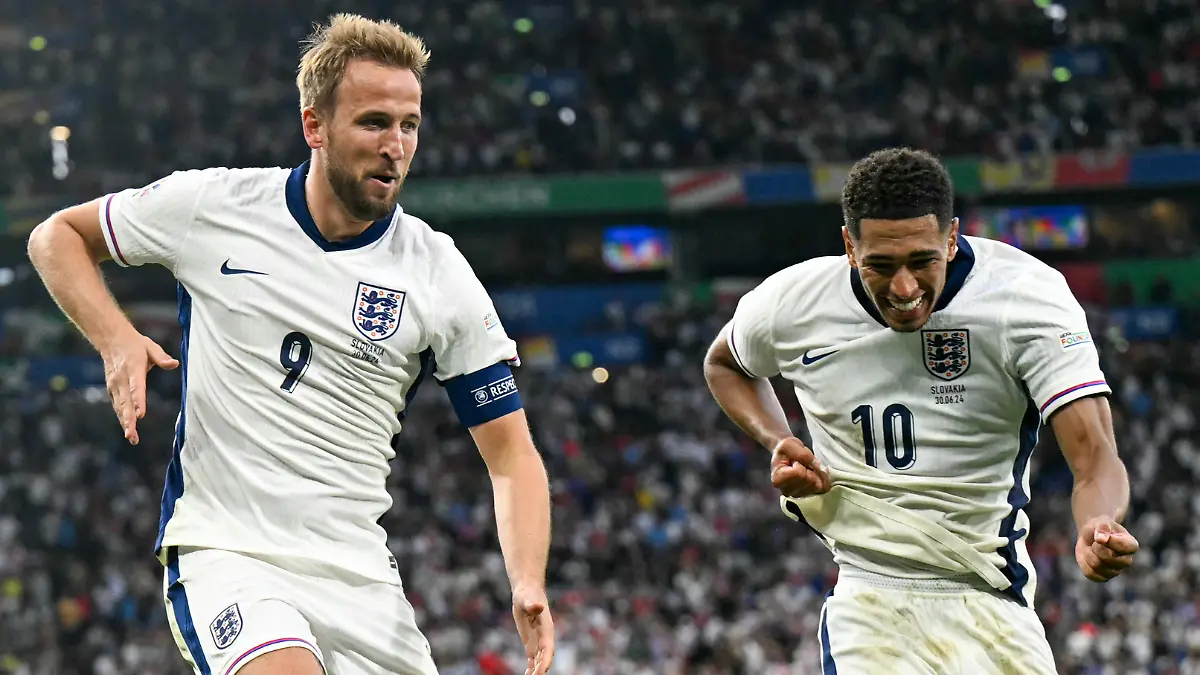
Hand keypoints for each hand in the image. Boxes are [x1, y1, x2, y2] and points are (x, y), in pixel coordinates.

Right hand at [101, 330, 178, 444]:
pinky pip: (117, 405)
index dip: (138, 401)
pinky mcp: (112, 388)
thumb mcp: (150, 347)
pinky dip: (121, 417)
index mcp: (133, 368)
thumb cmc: (136, 345)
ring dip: (125, 422)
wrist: (112, 340)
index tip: (141, 415)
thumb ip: (162, 357)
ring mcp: (115, 385)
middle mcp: (122, 379)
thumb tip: (174, 364)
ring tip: (131, 438)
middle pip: (125, 402)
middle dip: (129, 420)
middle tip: (132, 435)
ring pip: (120, 406)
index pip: (136, 387)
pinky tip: (127, 429)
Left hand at [512, 586, 554, 674]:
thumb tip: (538, 606)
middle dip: (541, 669)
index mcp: (547, 627)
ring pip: (539, 659)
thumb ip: (533, 604)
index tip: (541, 672)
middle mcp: (545, 636)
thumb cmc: (527, 594)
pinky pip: (533, 658)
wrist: (527, 592)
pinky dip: (531, 667)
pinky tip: (527, 674)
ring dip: (536, 670)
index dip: (546, 660)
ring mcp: (538, 640)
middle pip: (545, 656)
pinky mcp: (531, 642)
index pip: (548, 648)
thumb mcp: (528, 599)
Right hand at [771, 437, 831, 497]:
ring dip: (815, 473)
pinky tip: (816, 471)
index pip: (799, 473)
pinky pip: (824, 488)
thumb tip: (816, 464)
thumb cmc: (785, 450)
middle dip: (810, 468)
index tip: (794, 460)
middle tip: (802, 463)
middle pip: (809, 481)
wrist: (786, 454)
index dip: (801, 463)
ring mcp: (798, 494)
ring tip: (806, 468)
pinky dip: (823, 479)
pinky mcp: (808, 494)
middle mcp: (786, 491)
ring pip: (817, 485)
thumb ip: (801, 454)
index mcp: (778, 479)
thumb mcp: (789, 444)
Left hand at [1076, 517, 1137, 582]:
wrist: (1092, 535)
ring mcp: (1116, 571)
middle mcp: (1127, 560)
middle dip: (1096, 547)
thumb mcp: (1101, 522)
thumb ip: (1102, 528)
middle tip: (1094, 542)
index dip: (1108, 540)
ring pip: (1097, 566)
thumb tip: (1101, 539)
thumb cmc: (1100, 528)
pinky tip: (1087, 556)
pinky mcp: (1103, 577)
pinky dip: (1084, 563)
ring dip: (1088, 554)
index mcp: (1131, 545)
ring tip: (1091, 548)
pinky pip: (1090, 574)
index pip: (1124, 546)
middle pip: (1109, 558)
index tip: (1100, 535)